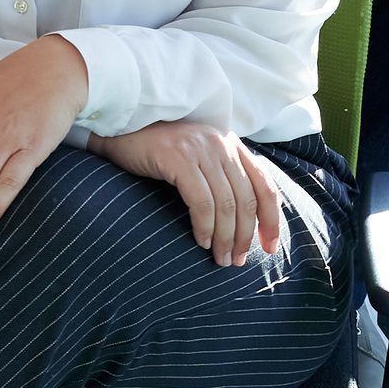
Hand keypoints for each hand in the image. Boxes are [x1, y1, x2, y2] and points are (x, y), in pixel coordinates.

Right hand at [92, 120, 284, 266]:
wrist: (117, 126)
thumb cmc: (156, 148)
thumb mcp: (196, 156)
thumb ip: (220, 175)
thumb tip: (245, 219)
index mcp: (230, 144)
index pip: (264, 187)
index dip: (271, 221)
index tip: (270, 248)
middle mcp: (220, 143)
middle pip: (246, 200)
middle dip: (245, 236)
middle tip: (237, 261)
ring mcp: (199, 149)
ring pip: (225, 205)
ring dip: (226, 238)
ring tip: (220, 258)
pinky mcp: (177, 157)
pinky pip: (201, 203)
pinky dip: (204, 227)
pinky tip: (200, 241)